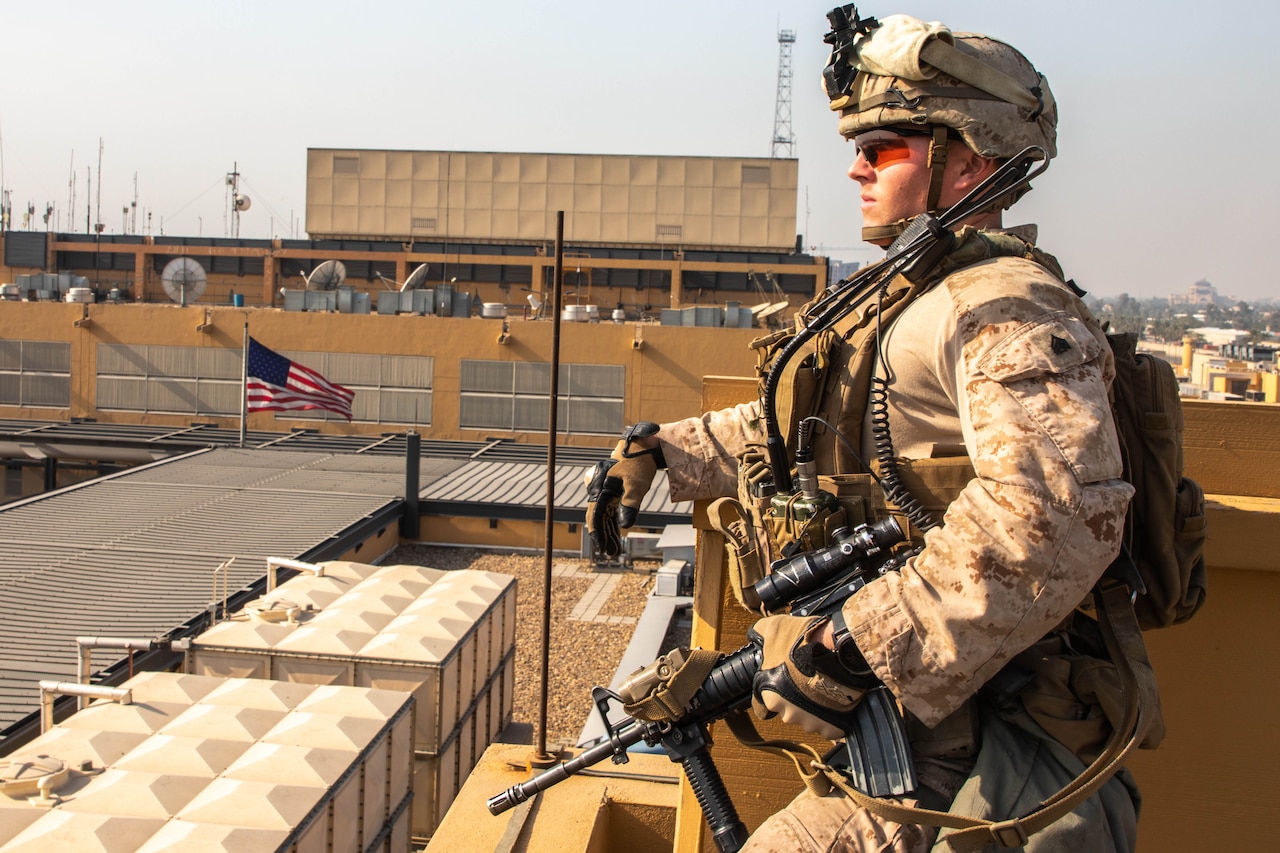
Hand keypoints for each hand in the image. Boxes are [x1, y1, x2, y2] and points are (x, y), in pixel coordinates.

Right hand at [585, 422, 664, 556]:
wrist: (644, 448)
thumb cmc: (639, 465)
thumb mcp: (637, 485)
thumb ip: (630, 504)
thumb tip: (624, 526)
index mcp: (602, 489)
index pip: (595, 516)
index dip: (598, 534)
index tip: (602, 549)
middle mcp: (601, 491)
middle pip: (599, 519)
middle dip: (604, 537)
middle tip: (611, 553)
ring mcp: (607, 492)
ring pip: (604, 516)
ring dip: (609, 532)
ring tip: (615, 548)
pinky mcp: (615, 492)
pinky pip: (610, 511)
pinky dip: (613, 522)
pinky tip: (617, 533)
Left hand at [749, 615, 864, 739]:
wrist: (843, 649)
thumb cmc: (808, 642)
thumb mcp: (775, 628)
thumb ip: (761, 633)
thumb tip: (755, 634)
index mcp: (771, 697)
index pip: (762, 707)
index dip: (772, 692)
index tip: (782, 683)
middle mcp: (790, 714)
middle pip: (788, 711)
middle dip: (794, 698)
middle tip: (805, 679)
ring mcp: (813, 723)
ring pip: (809, 719)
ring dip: (814, 707)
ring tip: (823, 685)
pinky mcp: (834, 728)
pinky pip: (829, 726)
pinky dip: (832, 716)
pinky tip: (835, 697)